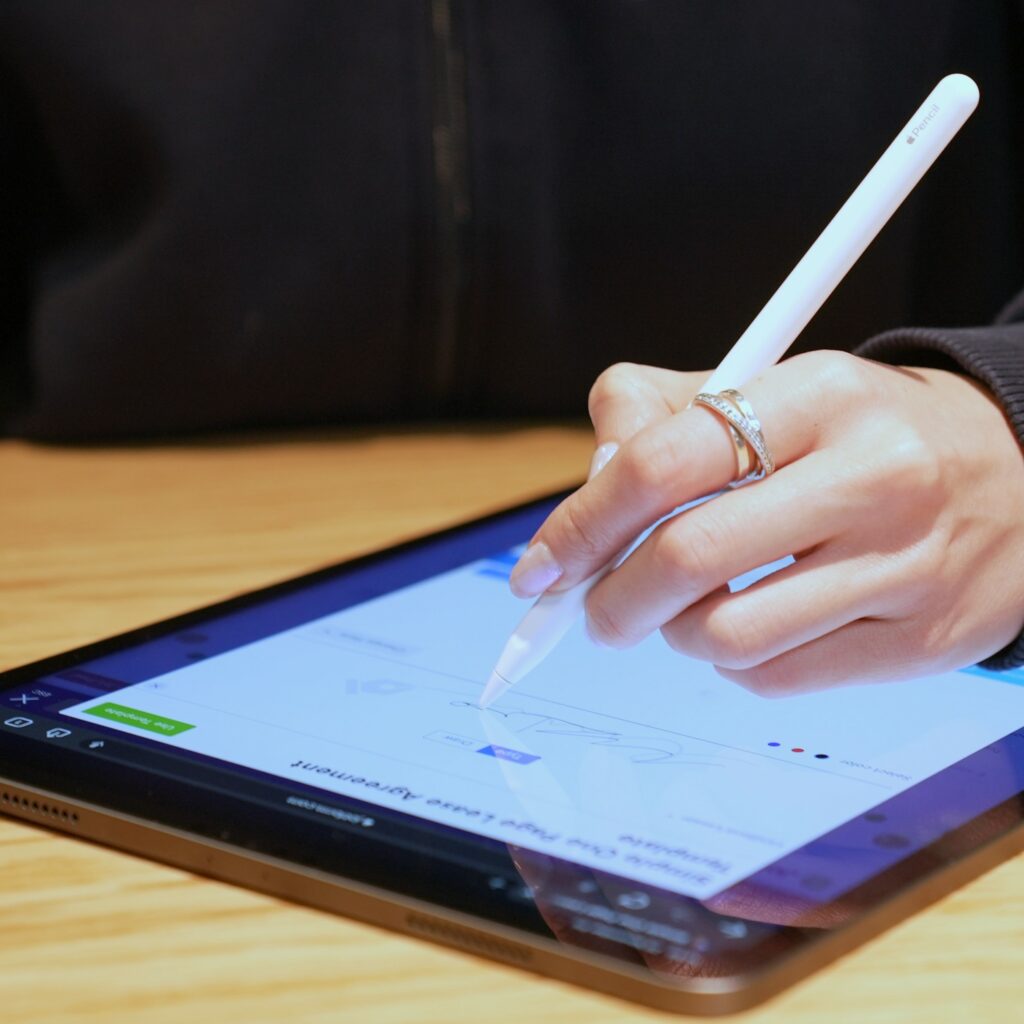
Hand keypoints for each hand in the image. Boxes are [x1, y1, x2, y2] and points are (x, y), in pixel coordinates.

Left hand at [509, 351, 1023, 693]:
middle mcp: (872, 476)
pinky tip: (746, 630)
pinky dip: (732, 664)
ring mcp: (905, 566)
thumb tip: (582, 488)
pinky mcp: (922, 641)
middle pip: (686, 558)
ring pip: (726, 635)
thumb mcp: (769, 391)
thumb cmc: (859, 434)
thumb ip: (656, 415)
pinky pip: (776, 680)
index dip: (580, 525)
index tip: (539, 569)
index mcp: (819, 395)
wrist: (1014, 472)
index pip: (662, 463)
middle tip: (592, 610)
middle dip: (610, 599)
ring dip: (675, 633)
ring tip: (685, 610)